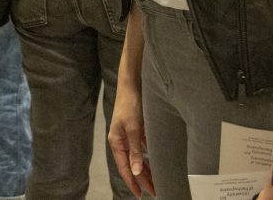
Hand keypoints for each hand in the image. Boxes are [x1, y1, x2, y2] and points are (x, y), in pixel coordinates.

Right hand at [107, 82, 153, 197]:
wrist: (132, 83)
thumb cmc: (130, 104)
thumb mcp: (134, 128)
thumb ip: (135, 149)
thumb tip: (136, 170)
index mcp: (116, 142)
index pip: (124, 168)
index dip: (132, 182)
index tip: (141, 195)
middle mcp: (121, 141)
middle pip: (131, 164)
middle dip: (142, 179)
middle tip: (154, 191)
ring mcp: (128, 135)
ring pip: (137, 157)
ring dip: (145, 169)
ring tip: (155, 181)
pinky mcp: (135, 128)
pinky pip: (141, 148)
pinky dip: (148, 156)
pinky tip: (155, 161)